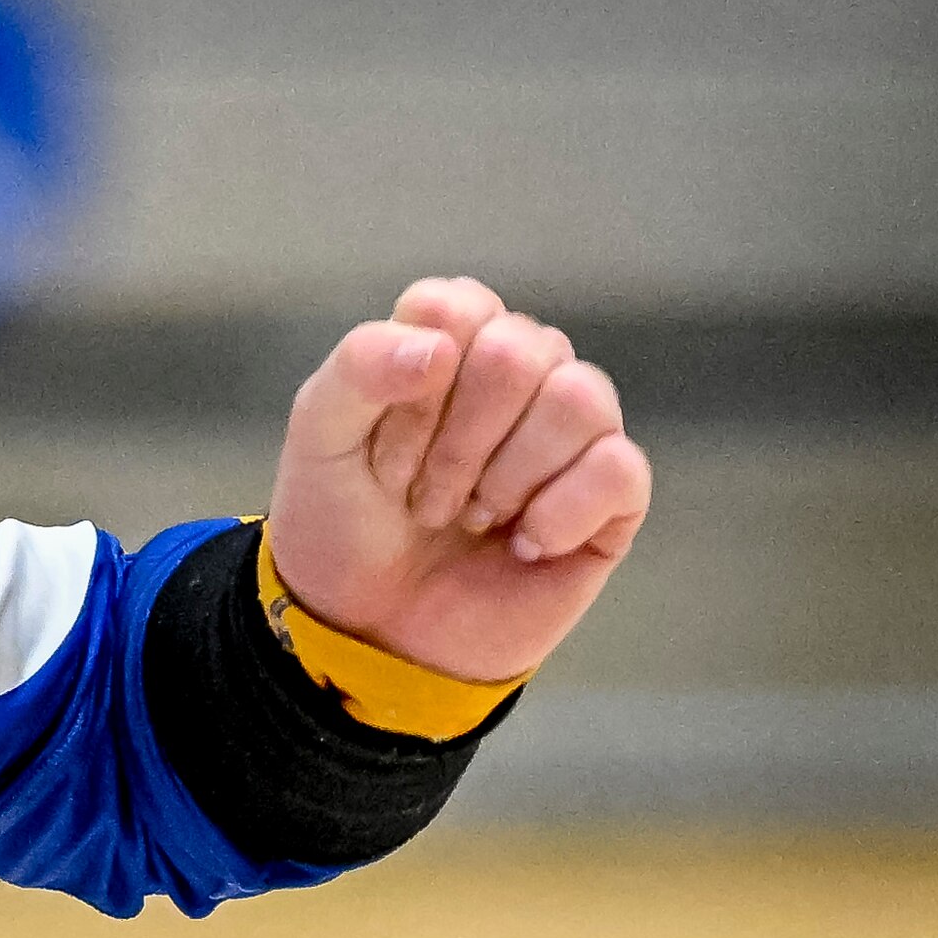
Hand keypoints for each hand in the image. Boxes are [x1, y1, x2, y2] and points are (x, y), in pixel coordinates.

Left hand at [265, 278, 650, 683]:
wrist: (365, 630)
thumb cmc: (343, 525)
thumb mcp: (319, 440)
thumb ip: (359, 370)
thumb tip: (440, 346)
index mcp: (453, 343)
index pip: (455, 307)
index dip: (412, 386)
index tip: (380, 450)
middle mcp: (524, 373)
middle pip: (519, 349)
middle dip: (454, 440)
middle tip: (423, 496)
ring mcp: (573, 434)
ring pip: (580, 397)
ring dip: (507, 473)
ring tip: (472, 517)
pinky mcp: (612, 498)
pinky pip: (619, 467)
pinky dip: (558, 513)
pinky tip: (520, 542)